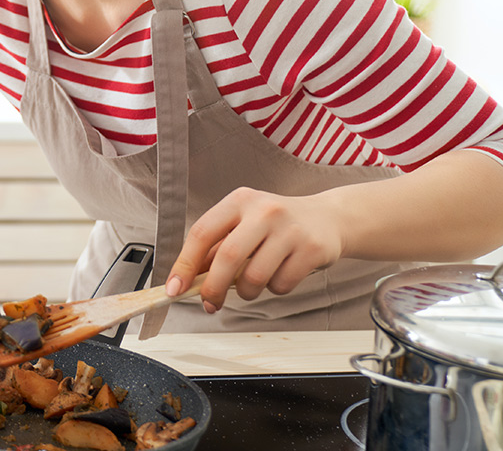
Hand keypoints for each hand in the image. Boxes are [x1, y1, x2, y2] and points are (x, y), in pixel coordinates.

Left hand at [166, 187, 345, 311]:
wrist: (328, 218)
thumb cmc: (277, 224)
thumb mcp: (243, 223)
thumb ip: (216, 248)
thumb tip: (186, 279)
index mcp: (239, 201)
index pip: (202, 232)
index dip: (185, 264)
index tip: (175, 288)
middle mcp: (264, 211)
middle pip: (227, 257)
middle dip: (213, 288)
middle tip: (210, 302)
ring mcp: (290, 229)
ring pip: (254, 277)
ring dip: (247, 291)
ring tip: (253, 283)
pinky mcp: (312, 249)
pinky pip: (281, 285)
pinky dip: (274, 289)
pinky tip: (280, 273)